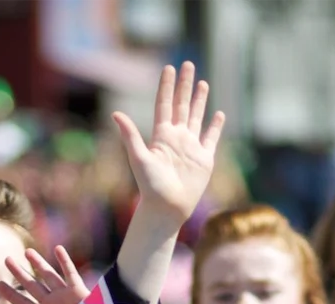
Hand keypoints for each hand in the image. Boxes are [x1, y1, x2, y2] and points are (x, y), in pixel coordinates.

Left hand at [0, 245, 88, 303]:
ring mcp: (65, 297)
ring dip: (38, 263)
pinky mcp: (79, 292)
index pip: (23, 303)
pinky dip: (65, 261)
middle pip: (32, 285)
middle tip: (7, 259)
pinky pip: (71, 273)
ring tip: (27, 251)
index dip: (11, 294)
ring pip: (49, 276)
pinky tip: (57, 248)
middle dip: (19, 272)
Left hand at [112, 63, 226, 228]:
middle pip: (181, 105)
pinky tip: (218, 114)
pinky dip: (215, 126)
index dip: (167, 86)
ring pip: (197, 117)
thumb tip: (116, 114)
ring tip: (202, 82)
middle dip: (184, 85)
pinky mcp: (204, 159)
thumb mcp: (139, 158)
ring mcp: (191, 147)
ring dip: (199, 100)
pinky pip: (211, 138)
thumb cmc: (151, 187)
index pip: (165, 104)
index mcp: (161, 136)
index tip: (168, 68)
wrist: (167, 208)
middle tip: (187, 64)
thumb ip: (130, 135)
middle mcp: (177, 138)